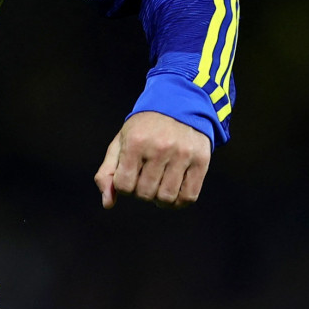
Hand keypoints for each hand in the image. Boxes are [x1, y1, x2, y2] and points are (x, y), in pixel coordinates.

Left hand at [94, 111, 210, 208]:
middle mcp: (159, 148)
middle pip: (145, 193)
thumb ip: (107, 172)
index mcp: (135, 142)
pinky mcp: (201, 161)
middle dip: (141, 192)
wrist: (178, 105)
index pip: (123, 185)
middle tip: (144, 180)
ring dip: (160, 199)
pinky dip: (179, 202)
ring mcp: (182, 155)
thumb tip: (107, 204)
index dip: (123, 186)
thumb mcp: (120, 142)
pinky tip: (173, 192)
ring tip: (158, 186)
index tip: (129, 176)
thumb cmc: (144, 129)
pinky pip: (189, 196)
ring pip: (167, 198)